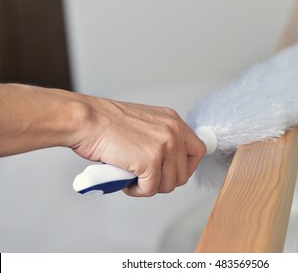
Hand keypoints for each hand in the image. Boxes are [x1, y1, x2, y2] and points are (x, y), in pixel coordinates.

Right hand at [71, 96, 205, 196]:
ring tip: (133, 177)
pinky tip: (125, 180)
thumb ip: (160, 138)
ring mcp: (163, 146)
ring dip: (150, 186)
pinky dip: (136, 191)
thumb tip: (167, 162)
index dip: (187, 167)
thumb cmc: (106, 123)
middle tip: (146, 177)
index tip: (172, 172)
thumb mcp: (144, 123)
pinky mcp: (150, 161)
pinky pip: (151, 190)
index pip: (198, 150)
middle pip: (184, 173)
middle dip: (164, 181)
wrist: (87, 120)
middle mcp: (173, 131)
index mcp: (173, 121)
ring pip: (169, 184)